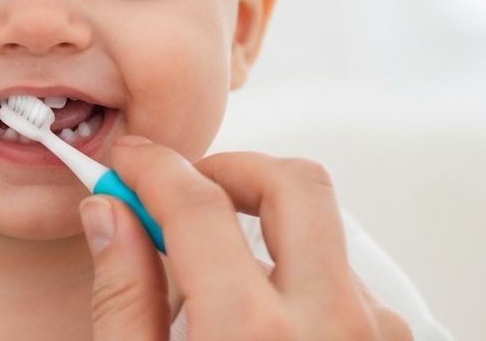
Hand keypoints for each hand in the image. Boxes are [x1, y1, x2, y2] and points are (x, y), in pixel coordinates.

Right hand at [79, 137, 411, 339]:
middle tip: (187, 191)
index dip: (151, 168)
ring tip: (225, 283)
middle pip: (295, 184)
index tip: (128, 163)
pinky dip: (307, 288)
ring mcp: (375, 338)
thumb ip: (125, 300)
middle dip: (234, 170)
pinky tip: (271, 330)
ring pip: (328, 238)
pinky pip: (353, 289)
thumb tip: (110, 214)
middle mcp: (329, 325)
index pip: (197, 204)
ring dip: (272, 237)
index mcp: (250, 332)